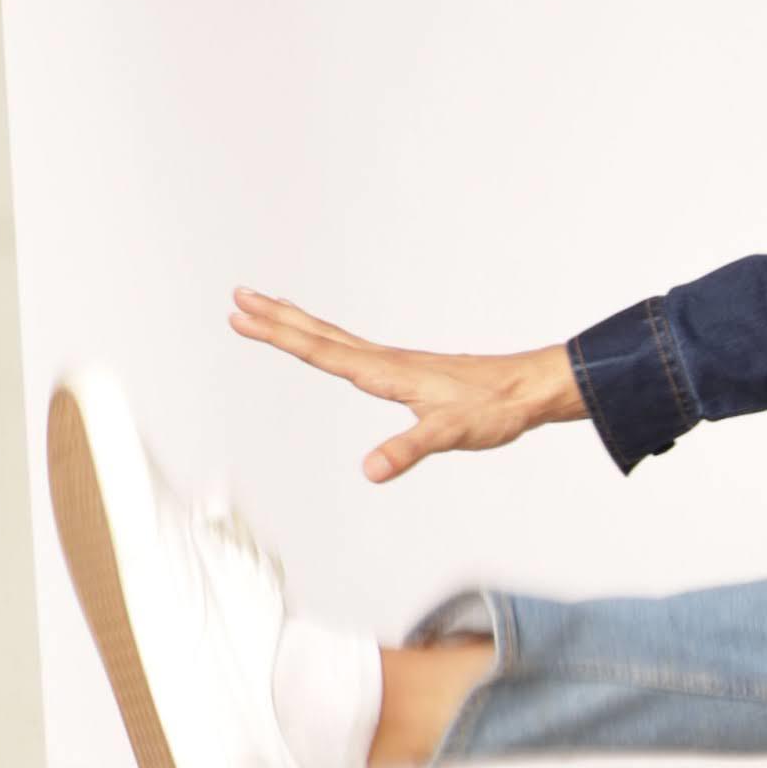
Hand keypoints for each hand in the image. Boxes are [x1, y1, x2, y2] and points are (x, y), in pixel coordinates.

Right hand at [230, 291, 587, 482]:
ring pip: (335, 337)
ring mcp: (395, 364)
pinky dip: (329, 339)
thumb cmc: (493, 409)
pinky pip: (354, 348)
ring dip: (298, 323)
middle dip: (277, 318)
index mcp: (385, 372)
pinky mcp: (408, 371)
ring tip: (269, 308)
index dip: (279, 334)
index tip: (241, 315)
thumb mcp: (449, 435)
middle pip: (320, 334)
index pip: (320, 350)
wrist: (528, 390)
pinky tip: (330, 344)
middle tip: (238, 296)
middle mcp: (385, 361)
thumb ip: (408, 451)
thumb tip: (370, 471)